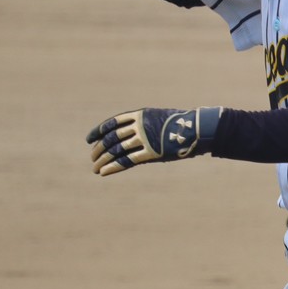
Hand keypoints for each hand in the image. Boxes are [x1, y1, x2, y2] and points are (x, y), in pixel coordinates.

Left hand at [86, 108, 222, 175]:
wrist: (198, 128)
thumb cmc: (182, 125)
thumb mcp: (160, 119)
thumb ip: (145, 126)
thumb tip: (136, 136)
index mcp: (140, 115)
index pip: (111, 123)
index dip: (98, 131)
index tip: (89, 140)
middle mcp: (139, 126)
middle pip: (111, 138)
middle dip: (99, 149)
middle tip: (92, 158)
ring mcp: (144, 139)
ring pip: (116, 150)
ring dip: (103, 160)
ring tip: (95, 168)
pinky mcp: (150, 152)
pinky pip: (126, 161)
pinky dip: (113, 167)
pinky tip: (103, 173)